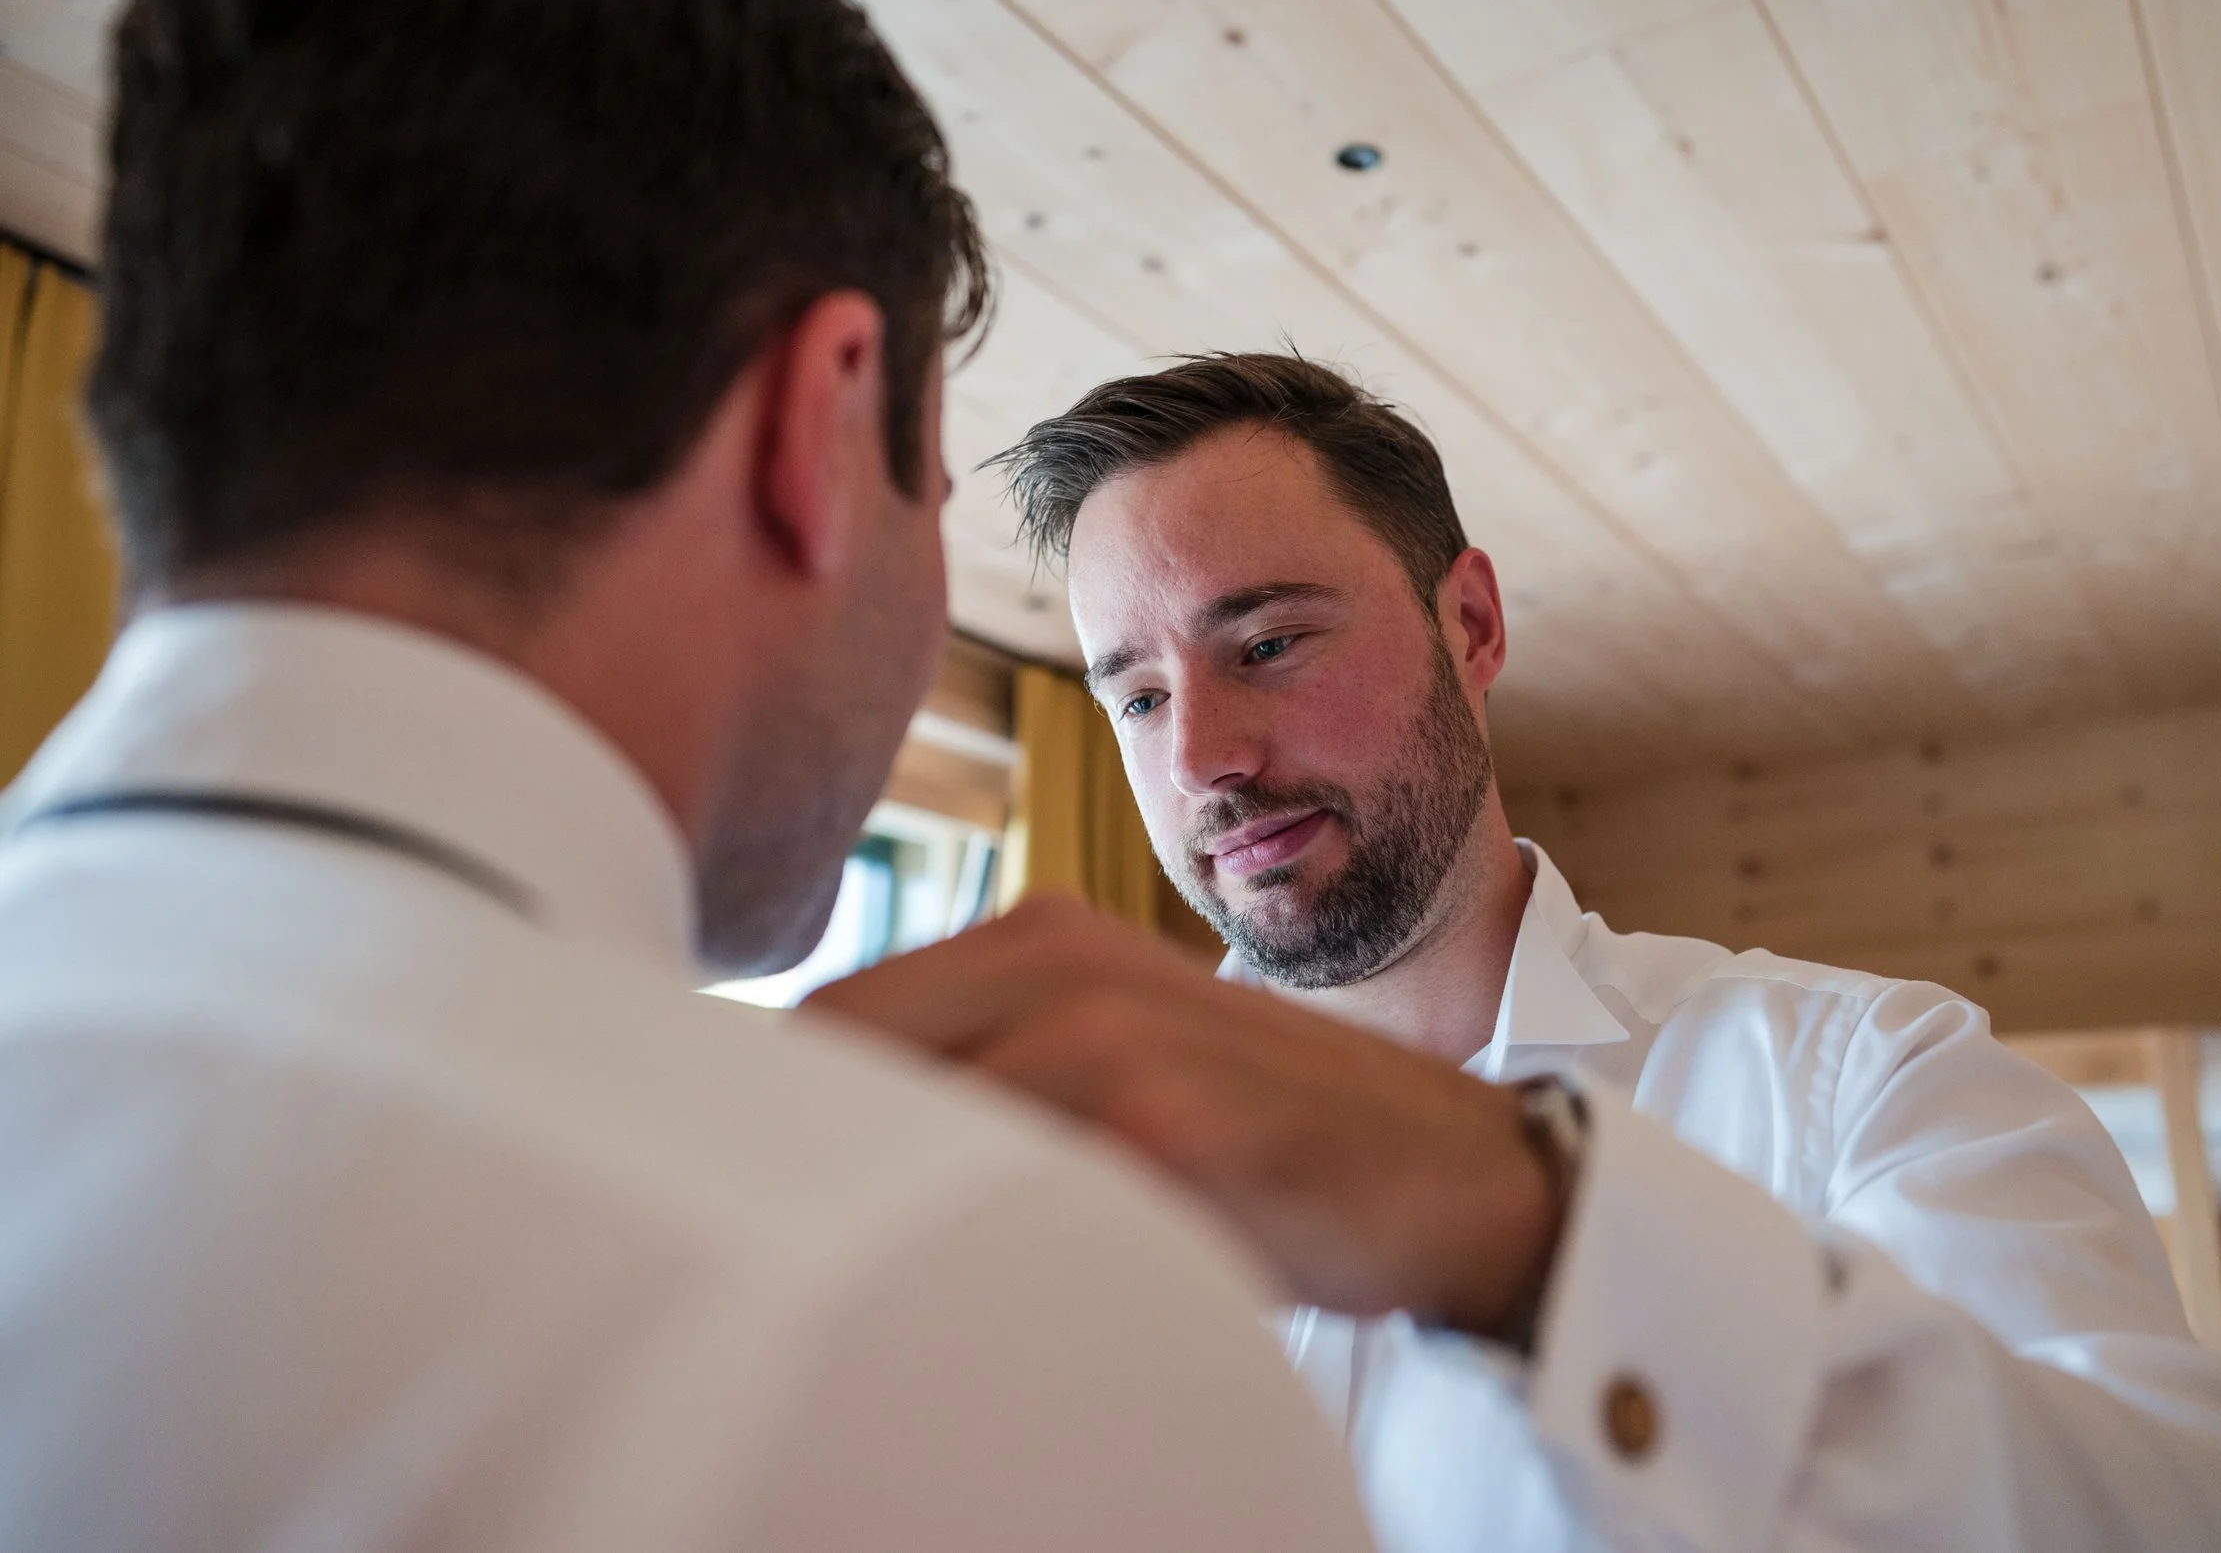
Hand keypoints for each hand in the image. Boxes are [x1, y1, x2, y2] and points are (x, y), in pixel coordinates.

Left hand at [802, 894, 1563, 1333]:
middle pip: (832, 1061)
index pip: (825, 1018)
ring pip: (906, 1130)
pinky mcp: (1163, 1129)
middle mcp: (1058, 962)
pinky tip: (1013, 1295)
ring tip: (894, 1292)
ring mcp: (1109, 1037)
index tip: (757, 1205)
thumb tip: (822, 1140)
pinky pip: (1010, 1197)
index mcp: (1035, 938)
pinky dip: (979, 1258)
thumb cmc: (1263, 1135)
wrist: (1450, 1172)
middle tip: (796, 1265)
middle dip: (803, 1163)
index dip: (771, 1116)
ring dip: (876, 1219)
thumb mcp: (1114, 1062)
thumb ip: (990, 1067)